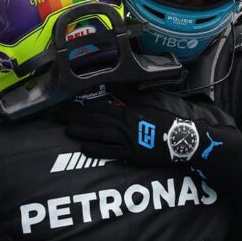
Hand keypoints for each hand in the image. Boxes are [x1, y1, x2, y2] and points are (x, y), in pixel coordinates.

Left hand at [59, 93, 173, 165]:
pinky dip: (97, 150)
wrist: (182, 139)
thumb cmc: (167, 119)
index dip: (84, 105)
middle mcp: (124, 125)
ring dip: (82, 132)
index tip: (69, 102)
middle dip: (76, 117)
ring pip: (99, 135)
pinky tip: (84, 148)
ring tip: (67, 130)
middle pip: (96, 120)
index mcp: (128, 111)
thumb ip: (131, 94)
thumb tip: (115, 85)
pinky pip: (110, 152)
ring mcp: (127, 141)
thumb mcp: (150, 101)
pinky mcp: (131, 154)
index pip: (101, 106)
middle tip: (59, 116)